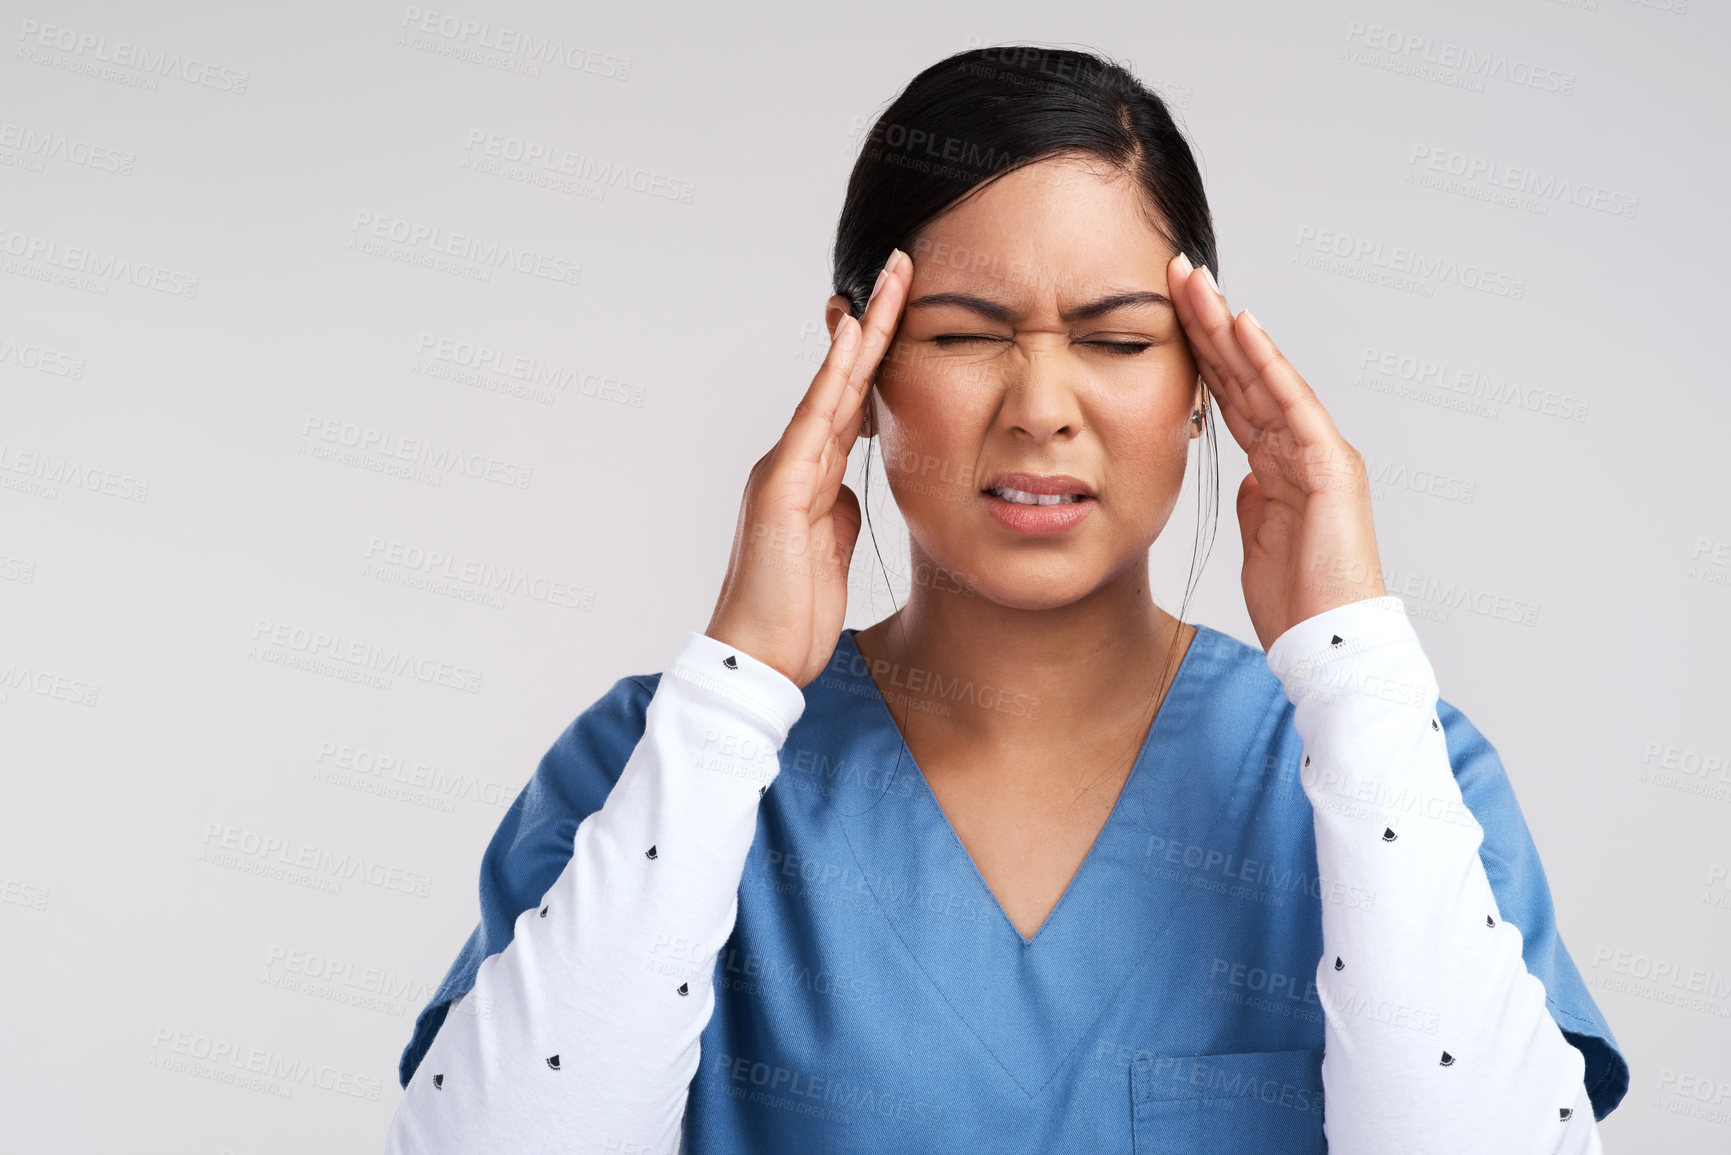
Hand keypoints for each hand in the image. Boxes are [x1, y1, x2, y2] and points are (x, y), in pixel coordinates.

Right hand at [704, 249, 913, 686]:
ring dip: (863, 333)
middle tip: (903, 268)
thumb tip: (850, 488)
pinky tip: (855, 337)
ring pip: (830, 387)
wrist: (757, 659)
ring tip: (892, 283)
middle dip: (874, 323)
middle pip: (842, 381)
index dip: (875, 354)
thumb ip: (837, 511)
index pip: (850, 403)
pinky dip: (834, 376)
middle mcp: (791, 463)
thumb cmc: (791, 613)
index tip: (903, 307)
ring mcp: (783, 472)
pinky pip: (815, 421)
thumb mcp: (829, 552)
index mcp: (807, 478)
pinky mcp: (779, 490)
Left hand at [1167, 252, 1387, 651]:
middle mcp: (1303, 449)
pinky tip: (1242, 327)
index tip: (1169, 313)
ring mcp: (1319, 453)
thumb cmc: (1300, 603)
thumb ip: (1257, 504)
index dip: (1201, 353)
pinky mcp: (1330, 466)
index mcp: (1280, 467)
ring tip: (1196, 283)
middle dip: (1209, 322)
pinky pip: (1292, 404)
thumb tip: (1247, 480)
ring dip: (1228, 326)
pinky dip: (1267, 364)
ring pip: (1264, 375)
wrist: (1331, 645)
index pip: (1233, 396)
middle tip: (1176, 272)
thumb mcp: (1262, 543)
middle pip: (1245, 373)